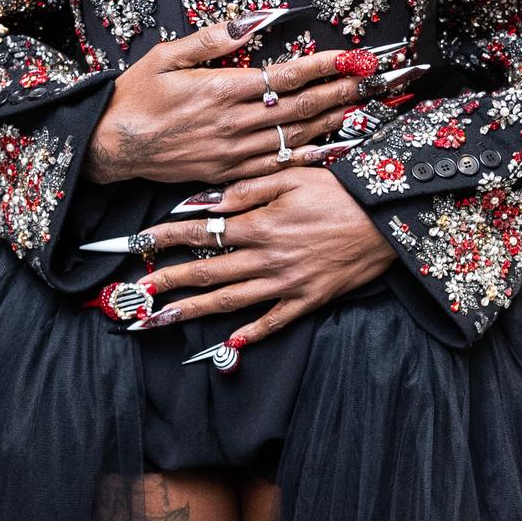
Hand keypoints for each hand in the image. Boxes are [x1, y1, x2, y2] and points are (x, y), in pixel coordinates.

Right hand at [86, 17, 373, 186]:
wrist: (113, 147)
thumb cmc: (136, 97)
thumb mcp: (166, 56)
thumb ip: (212, 39)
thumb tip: (254, 22)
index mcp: (222, 90)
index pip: (287, 76)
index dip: (325, 65)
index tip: (355, 56)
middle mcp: (235, 123)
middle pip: (303, 106)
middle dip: (344, 90)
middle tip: (378, 80)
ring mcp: (235, 152)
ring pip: (297, 136)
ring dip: (336, 120)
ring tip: (367, 106)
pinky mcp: (230, 172)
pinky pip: (280, 164)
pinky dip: (311, 155)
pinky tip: (335, 146)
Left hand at [130, 169, 394, 345]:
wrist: (387, 219)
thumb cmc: (340, 191)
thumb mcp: (291, 177)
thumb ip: (245, 190)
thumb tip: (206, 203)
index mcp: (259, 225)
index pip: (200, 233)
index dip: (165, 239)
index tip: (136, 244)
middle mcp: (266, 259)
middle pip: (206, 273)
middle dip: (166, 283)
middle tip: (134, 295)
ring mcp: (286, 284)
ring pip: (229, 302)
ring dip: (191, 311)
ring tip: (159, 320)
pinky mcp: (308, 300)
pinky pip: (273, 322)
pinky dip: (250, 334)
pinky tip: (227, 343)